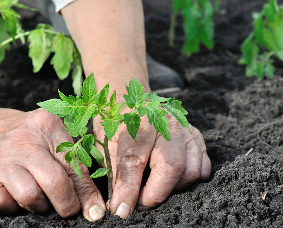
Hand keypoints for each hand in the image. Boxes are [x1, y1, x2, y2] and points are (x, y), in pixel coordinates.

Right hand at [0, 107, 105, 220]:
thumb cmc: (23, 136)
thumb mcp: (50, 138)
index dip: (86, 192)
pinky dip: (11, 207)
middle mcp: (24, 139)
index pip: (74, 164)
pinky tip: (13, 196)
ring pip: (30, 197)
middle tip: (67, 209)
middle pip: (54, 182)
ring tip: (38, 197)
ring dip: (39, 206)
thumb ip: (72, 164)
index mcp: (47, 125)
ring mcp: (0, 157)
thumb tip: (93, 205)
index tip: (94, 211)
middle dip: (66, 204)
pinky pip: (1, 204)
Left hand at [93, 105, 210, 217]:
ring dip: (173, 189)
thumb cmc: (118, 125)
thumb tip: (120, 208)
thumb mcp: (108, 145)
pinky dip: (189, 181)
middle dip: (156, 194)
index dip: (128, 189)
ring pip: (190, 170)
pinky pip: (203, 168)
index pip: (134, 160)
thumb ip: (117, 174)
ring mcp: (185, 129)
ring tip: (155, 188)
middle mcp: (165, 123)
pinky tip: (172, 179)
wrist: (133, 102)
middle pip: (171, 166)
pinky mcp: (197, 136)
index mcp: (137, 122)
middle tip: (140, 203)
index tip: (122, 210)